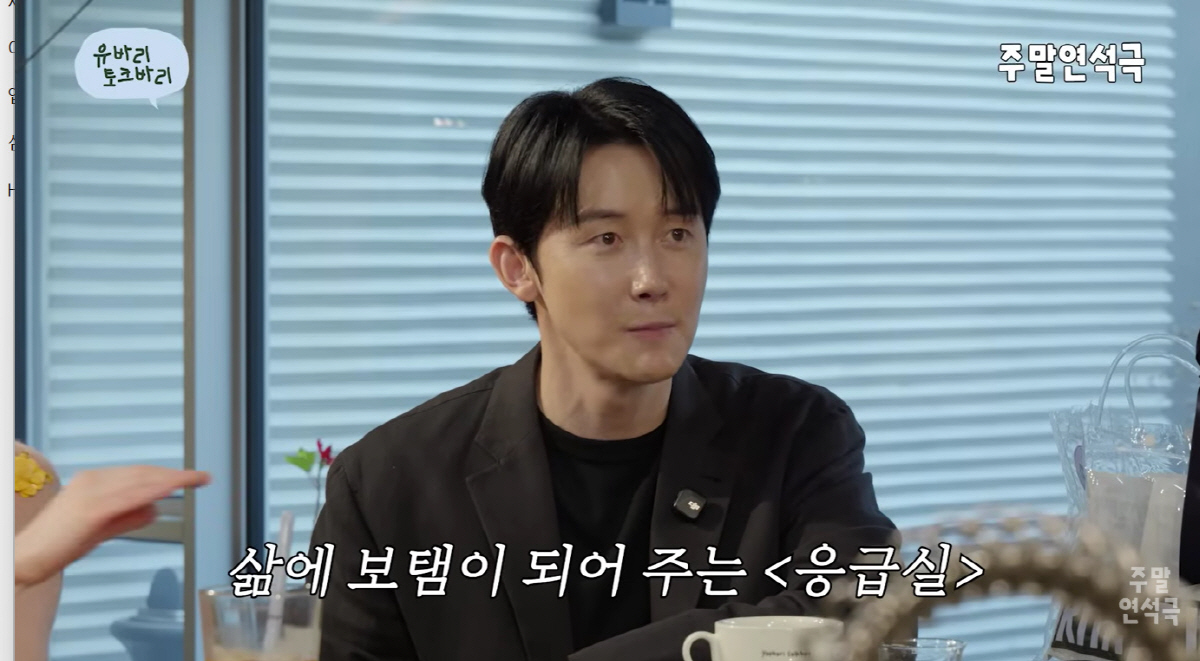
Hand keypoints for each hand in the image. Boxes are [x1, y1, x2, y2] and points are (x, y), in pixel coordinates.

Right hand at [15, 465, 210, 587]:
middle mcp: (92, 480)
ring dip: (170, 479)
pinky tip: (171, 490)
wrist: (27, 557)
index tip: (189, 475)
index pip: (138, 473)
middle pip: (143, 473)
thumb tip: (155, 509)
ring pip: (140, 481)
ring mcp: (91, 492)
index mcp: (92, 480)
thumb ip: (128, 517)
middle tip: (201, 476)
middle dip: (174, 474)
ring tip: (193, 480)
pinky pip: (129, 496)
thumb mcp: (101, 528)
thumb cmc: (58, 545)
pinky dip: (153, 490)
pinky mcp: (92, 509)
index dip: (166, 473)